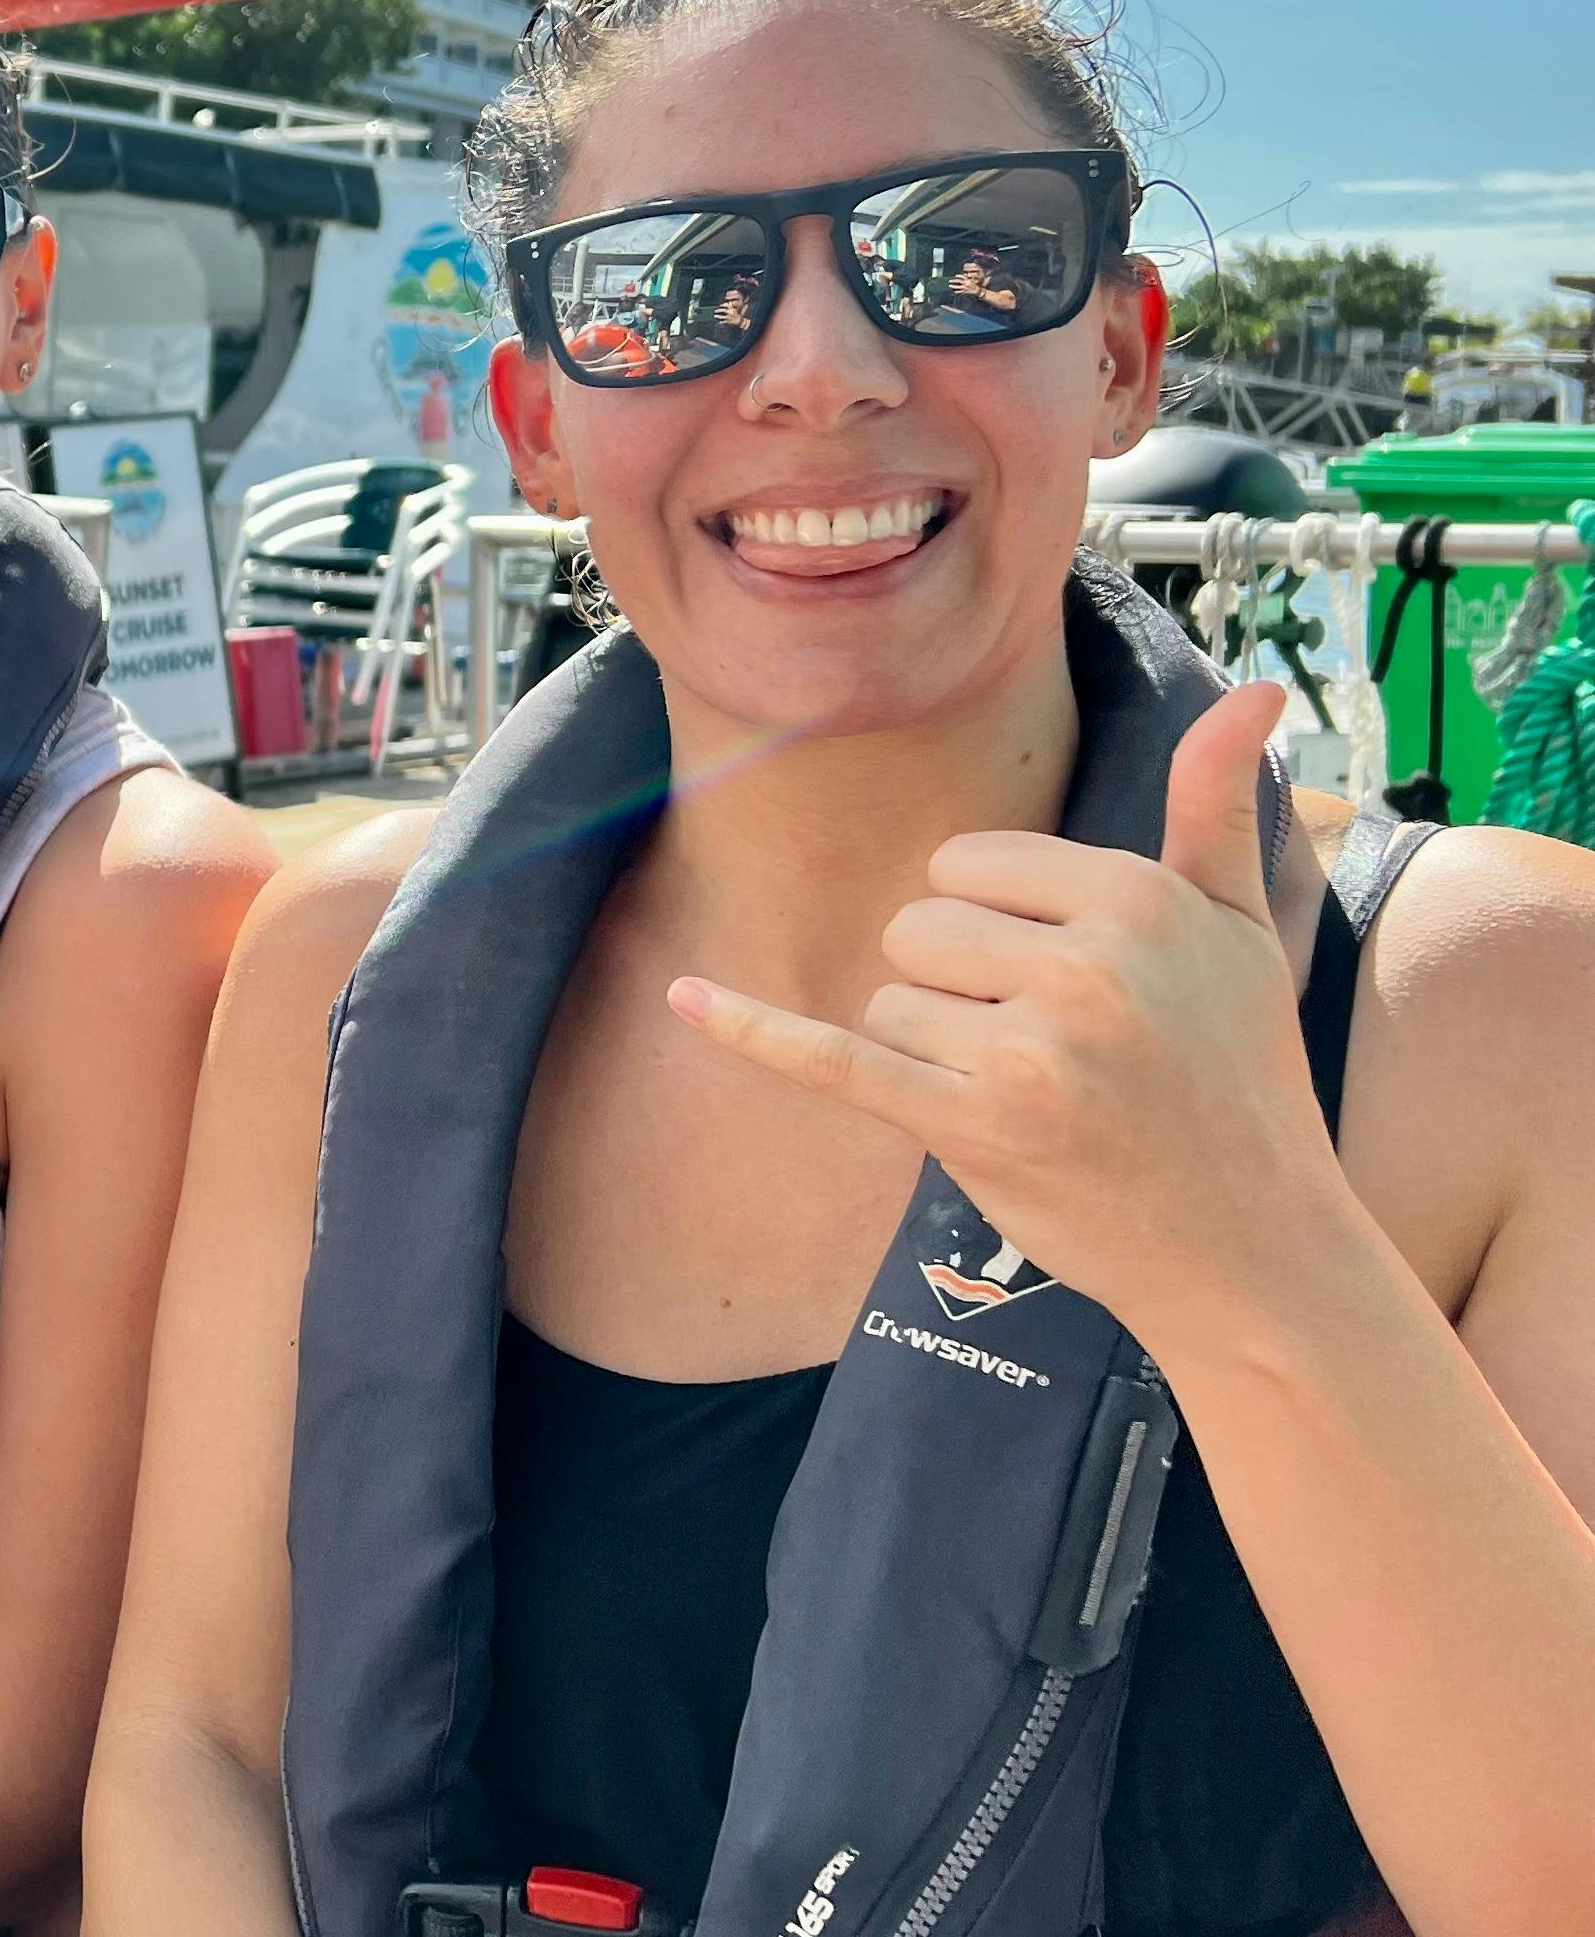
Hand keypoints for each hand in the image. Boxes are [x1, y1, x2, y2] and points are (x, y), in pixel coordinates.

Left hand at [672, 683, 1355, 1339]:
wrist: (1253, 1248)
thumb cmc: (1241, 1077)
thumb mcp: (1245, 931)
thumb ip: (1217, 805)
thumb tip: (1252, 688)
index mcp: (1138, 899)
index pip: (968, 864)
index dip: (999, 922)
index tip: (1073, 982)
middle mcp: (1083, 967)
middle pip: (916, 926)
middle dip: (957, 985)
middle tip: (1060, 1051)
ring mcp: (1024, 1052)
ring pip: (886, 1001)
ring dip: (933, 1052)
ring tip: (1039, 1096)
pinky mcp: (972, 1127)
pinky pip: (833, 1058)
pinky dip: (753, 1031)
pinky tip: (683, 997)